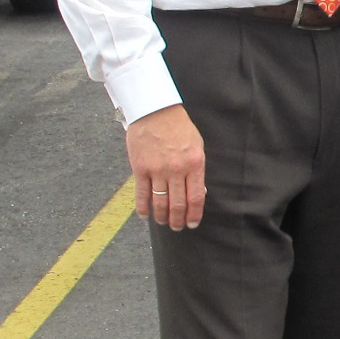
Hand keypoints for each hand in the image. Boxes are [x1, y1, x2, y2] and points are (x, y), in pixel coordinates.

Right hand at [127, 104, 205, 229]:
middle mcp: (176, 170)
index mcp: (194, 164)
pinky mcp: (140, 168)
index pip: (196, 197)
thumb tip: (199, 192)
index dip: (194, 215)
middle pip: (178, 204)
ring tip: (163, 223)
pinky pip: (141, 194)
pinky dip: (143, 208)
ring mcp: (157, 170)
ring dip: (162, 217)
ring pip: (160, 202)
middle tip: (177, 227)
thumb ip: (197, 169)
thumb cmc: (179, 127)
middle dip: (178, 220)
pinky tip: (145, 215)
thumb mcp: (197, 146)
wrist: (155, 111)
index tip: (192, 224)